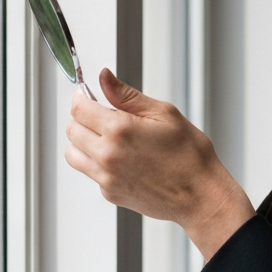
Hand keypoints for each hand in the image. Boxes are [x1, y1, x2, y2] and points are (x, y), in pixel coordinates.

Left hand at [65, 69, 254, 260]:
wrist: (200, 195)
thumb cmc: (189, 155)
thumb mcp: (163, 113)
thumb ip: (127, 95)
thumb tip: (104, 77)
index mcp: (119, 130)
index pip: (79, 108)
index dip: (82, 98)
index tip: (90, 97)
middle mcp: (107, 155)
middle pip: (72, 130)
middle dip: (83, 119)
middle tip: (103, 116)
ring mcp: (106, 177)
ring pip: (73, 154)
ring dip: (84, 142)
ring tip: (108, 138)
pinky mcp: (110, 193)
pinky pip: (91, 173)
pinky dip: (98, 163)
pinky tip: (123, 159)